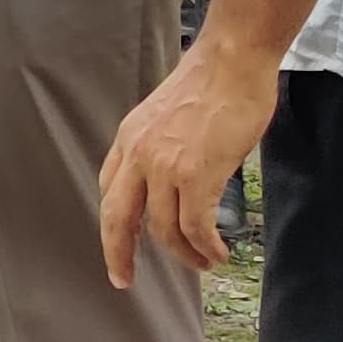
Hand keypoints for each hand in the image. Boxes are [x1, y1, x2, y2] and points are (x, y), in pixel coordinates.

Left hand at [96, 39, 276, 285]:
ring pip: (163, 230)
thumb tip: (172, 177)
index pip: (110, 191)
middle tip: (125, 279)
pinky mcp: (196, 175)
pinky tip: (216, 253)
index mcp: (129, 139)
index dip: (113, 225)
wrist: (232, 61)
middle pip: (118, 219)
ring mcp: (165, 166)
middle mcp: (138, 155)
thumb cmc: (212, 83)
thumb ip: (160, 146)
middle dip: (118, 254)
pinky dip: (205, 247)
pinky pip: (195, 227)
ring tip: (202, 262)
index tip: (119, 246)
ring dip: (183, 254)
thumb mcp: (166, 115)